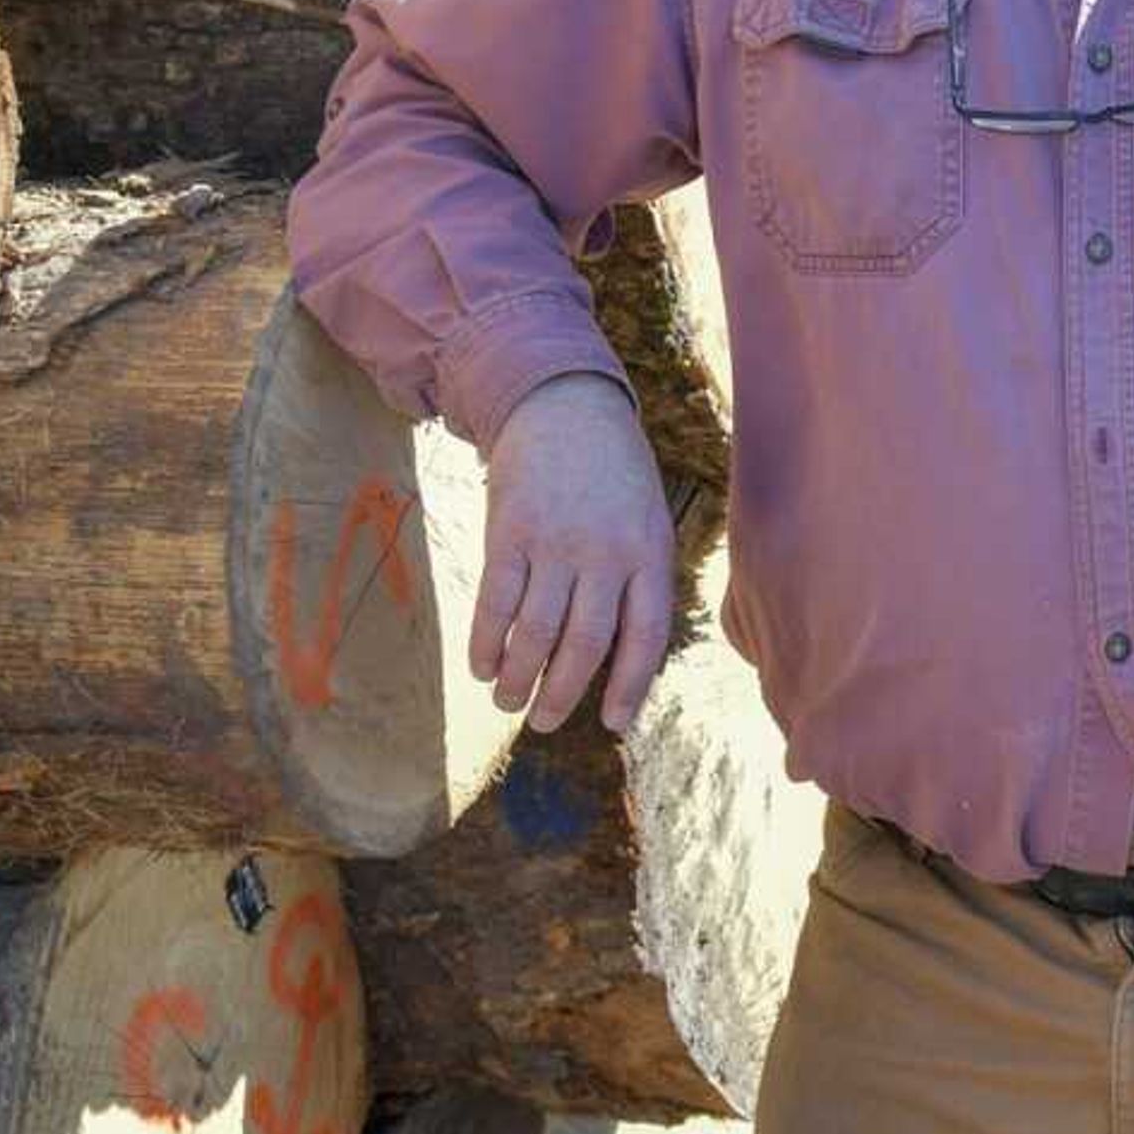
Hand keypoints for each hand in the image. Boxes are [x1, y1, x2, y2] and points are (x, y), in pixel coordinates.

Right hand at [475, 373, 678, 737]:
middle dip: (561, 694)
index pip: (646, 637)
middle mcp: (606, 553)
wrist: (568, 409)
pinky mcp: (509, 532)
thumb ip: (639, 585)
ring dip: (519, 678)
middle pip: (585, 645)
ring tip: (509, 702)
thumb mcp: (648, 523)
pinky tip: (483, 667)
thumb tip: (623, 665)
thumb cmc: (615, 480)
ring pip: (537, 632)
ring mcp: (555, 542)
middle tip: (543, 722)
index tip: (612, 724)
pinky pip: (497, 602)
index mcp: (650, 554)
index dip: (628, 687)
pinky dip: (487, 644)